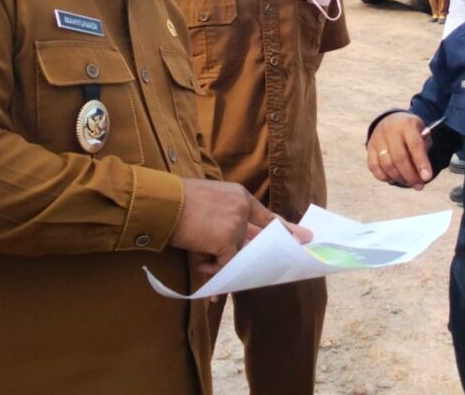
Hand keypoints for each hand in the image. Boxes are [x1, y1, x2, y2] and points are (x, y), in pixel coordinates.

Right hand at [170, 178, 311, 274]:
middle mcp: (242, 208)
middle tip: (300, 250)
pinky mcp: (225, 241)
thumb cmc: (177, 201)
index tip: (302, 235)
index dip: (284, 228)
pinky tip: (201, 268)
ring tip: (205, 265)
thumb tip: (230, 238)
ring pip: (239, 254)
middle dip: (277, 246)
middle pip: (262, 235)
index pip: (266, 215)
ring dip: (221, 262)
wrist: (162, 203)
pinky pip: (226, 265)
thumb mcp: (208, 198)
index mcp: (239, 195)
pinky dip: (214, 270)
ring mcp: (236, 225)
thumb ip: (225, 214)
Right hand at [366, 112, 432, 190]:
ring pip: (387, 165)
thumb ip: (424, 151)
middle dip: (410, 175)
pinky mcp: (369, 147)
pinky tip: (394, 178)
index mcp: (407, 124)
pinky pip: (374, 167)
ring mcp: (377, 139)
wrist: (392, 119)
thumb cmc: (411, 131)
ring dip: (399, 178)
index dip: (421, 163)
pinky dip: (384, 177)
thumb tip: (422, 175)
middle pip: (399, 158)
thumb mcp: (422, 133)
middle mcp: (390, 130)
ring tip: (409, 182)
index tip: (427, 178)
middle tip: (419, 185)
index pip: (415, 145)